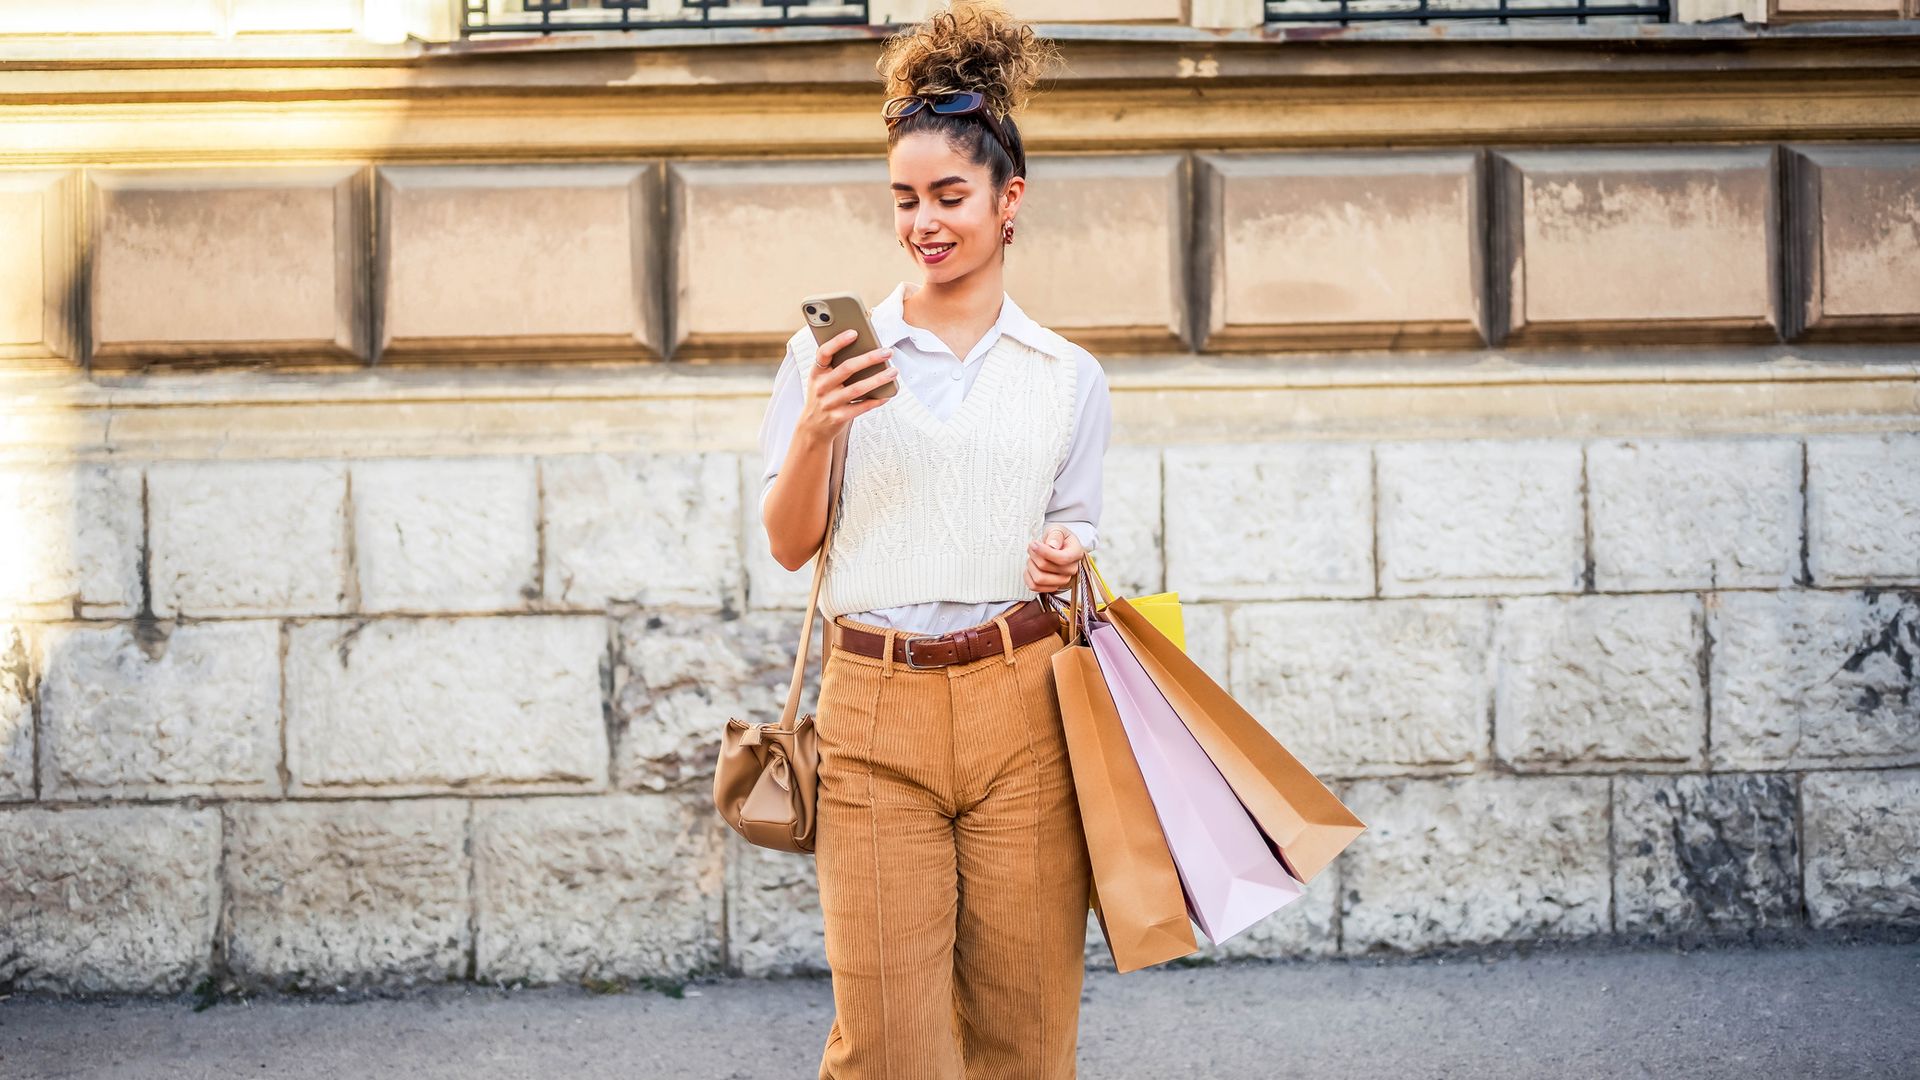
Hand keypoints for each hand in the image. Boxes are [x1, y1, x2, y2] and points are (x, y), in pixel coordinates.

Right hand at [797, 329, 897, 445]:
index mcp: (817, 372)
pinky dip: (876, 400)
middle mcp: (821, 386)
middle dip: (870, 358)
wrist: (813, 427)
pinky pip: (862, 407)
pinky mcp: (839, 417)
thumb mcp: (821, 380)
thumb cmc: (823, 396)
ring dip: (879, 379)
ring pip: (858, 388)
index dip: (838, 341)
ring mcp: (830, 403)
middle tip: (887, 352)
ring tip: (893, 372)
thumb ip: (835, 366)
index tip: (855, 332)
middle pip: (847, 368)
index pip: (824, 352)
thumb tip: (865, 349)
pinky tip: (887, 394)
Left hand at [1025, 525, 1084, 594]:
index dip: (1045, 552)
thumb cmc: (1058, 538)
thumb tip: (1052, 546)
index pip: (1061, 558)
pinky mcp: (1052, 587)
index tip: (1033, 544)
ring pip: (1039, 578)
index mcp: (1076, 554)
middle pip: (1045, 567)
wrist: (1059, 547)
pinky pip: (1034, 586)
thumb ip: (1055, 535)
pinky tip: (1031, 567)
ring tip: (1032, 557)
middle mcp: (1071, 570)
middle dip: (1034, 555)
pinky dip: (1028, 576)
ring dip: (1030, 565)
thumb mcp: (1058, 530)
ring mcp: (1063, 581)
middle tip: (1032, 547)